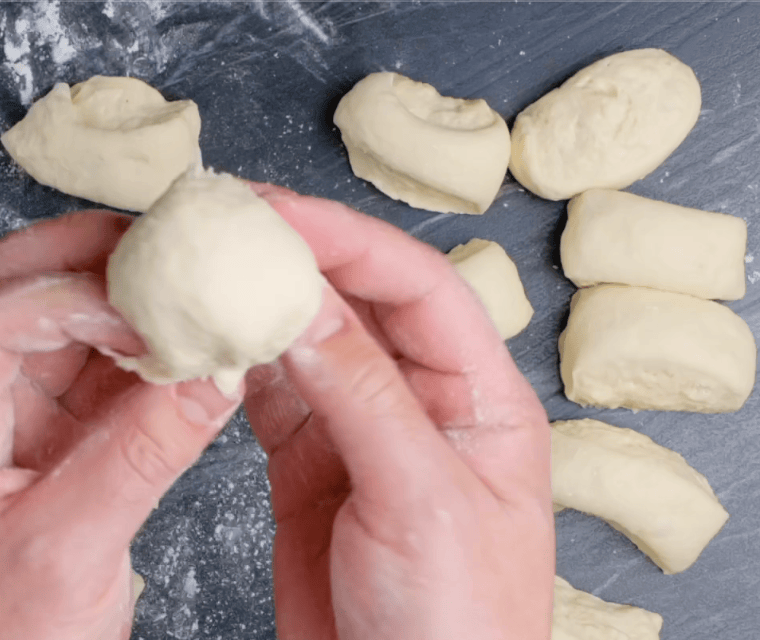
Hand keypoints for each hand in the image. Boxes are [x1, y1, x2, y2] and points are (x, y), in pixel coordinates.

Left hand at [0, 212, 240, 639]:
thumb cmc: (2, 631)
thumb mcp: (66, 549)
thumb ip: (143, 455)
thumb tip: (215, 377)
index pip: (7, 311)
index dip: (88, 298)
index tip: (165, 319)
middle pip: (37, 279)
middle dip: (114, 261)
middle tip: (182, 262)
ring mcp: (24, 396)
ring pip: (84, 310)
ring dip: (147, 304)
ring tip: (202, 305)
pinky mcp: (67, 414)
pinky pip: (116, 357)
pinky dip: (161, 349)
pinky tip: (198, 353)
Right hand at [245, 186, 554, 639]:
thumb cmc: (460, 624)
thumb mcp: (423, 500)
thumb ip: (365, 397)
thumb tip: (308, 308)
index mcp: (482, 395)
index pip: (421, 287)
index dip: (352, 241)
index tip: (282, 215)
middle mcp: (426, 399)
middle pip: (365, 302)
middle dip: (305, 257)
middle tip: (238, 224)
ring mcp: (366, 428)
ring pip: (315, 342)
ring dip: (268, 307)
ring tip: (214, 273)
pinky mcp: (315, 462)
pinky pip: (277, 395)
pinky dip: (243, 365)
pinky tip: (214, 341)